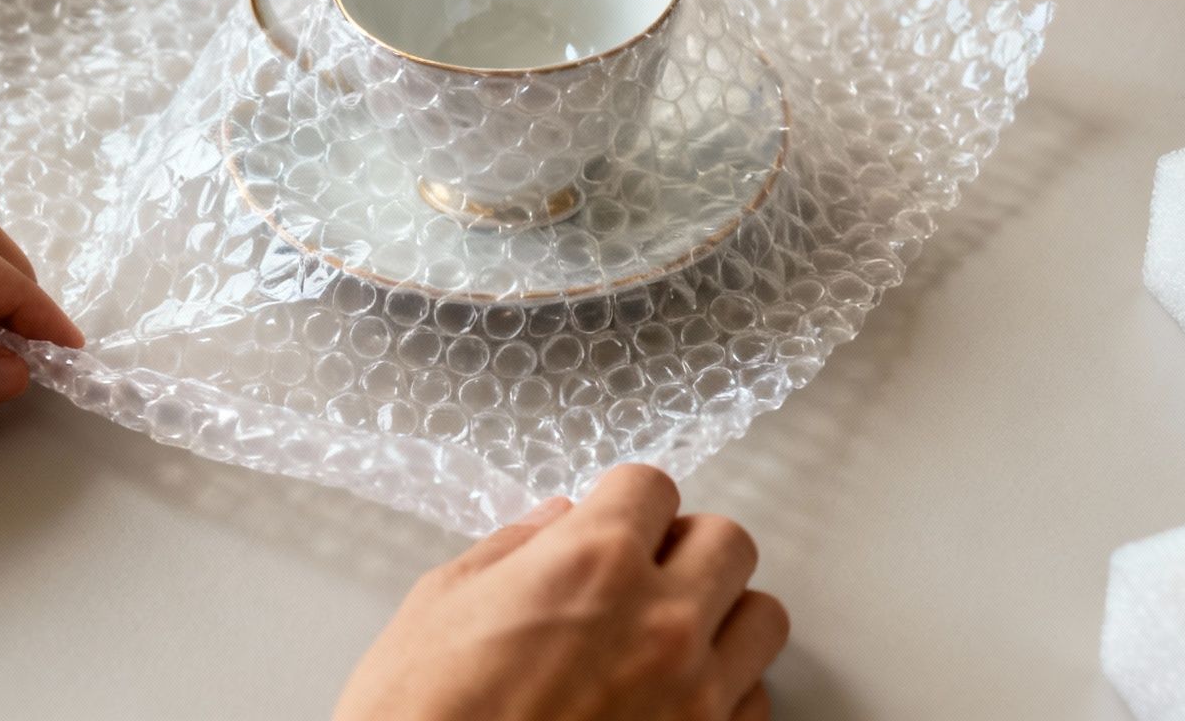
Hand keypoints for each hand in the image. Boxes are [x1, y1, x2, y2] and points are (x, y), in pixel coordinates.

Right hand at [335, 465, 789, 720]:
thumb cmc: (422, 718)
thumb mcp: (442, 603)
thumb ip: (513, 550)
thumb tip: (553, 525)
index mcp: (593, 562)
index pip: (654, 486)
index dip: (624, 500)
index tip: (612, 517)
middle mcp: (660, 620)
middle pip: (727, 541)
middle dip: (685, 547)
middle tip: (645, 569)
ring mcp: (694, 694)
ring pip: (762, 618)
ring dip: (721, 615)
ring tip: (671, 633)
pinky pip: (754, 701)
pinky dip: (726, 690)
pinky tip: (675, 694)